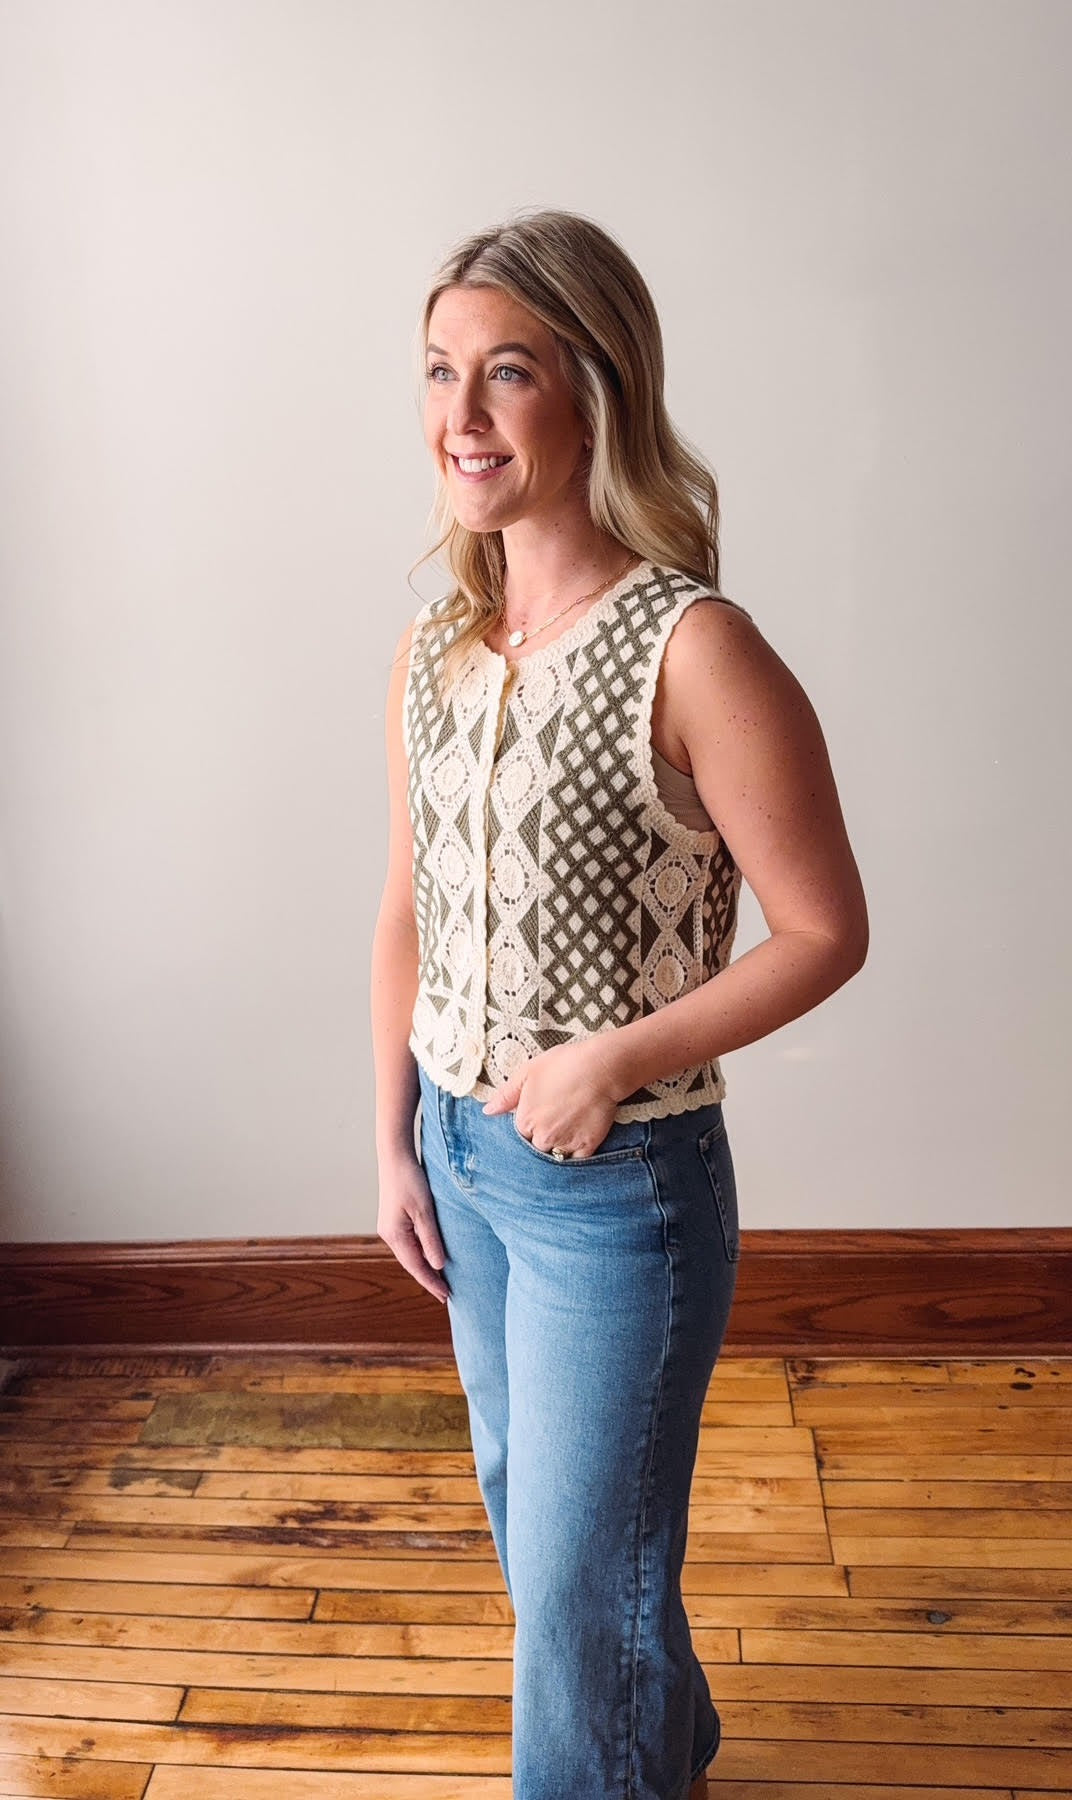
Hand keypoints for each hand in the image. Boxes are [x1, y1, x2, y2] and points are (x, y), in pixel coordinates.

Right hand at [377, 1155, 449, 1302]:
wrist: (395, 1157)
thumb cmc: (410, 1180)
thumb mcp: (424, 1210)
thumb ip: (431, 1239)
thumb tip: (438, 1266)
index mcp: (395, 1235)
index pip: (416, 1267)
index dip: (431, 1283)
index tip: (446, 1296)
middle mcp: (389, 1235)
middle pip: (411, 1264)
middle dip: (428, 1279)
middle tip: (446, 1295)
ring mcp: (390, 1228)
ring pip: (409, 1255)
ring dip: (425, 1267)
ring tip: (441, 1280)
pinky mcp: (394, 1220)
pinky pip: (409, 1244)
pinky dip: (421, 1254)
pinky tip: (430, 1257)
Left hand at [481, 1037, 623, 1158]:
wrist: (600, 1069)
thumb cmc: (564, 1064)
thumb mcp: (528, 1072)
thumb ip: (506, 1094)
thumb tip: (488, 1111)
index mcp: (525, 1120)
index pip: (521, 1132)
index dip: (531, 1122)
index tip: (542, 1110)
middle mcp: (542, 1137)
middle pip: (537, 1146)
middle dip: (544, 1135)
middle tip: (557, 1117)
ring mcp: (564, 1144)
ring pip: (555, 1154)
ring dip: (558, 1145)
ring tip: (569, 1125)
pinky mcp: (587, 1147)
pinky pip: (576, 1160)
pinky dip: (576, 1154)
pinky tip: (580, 1137)